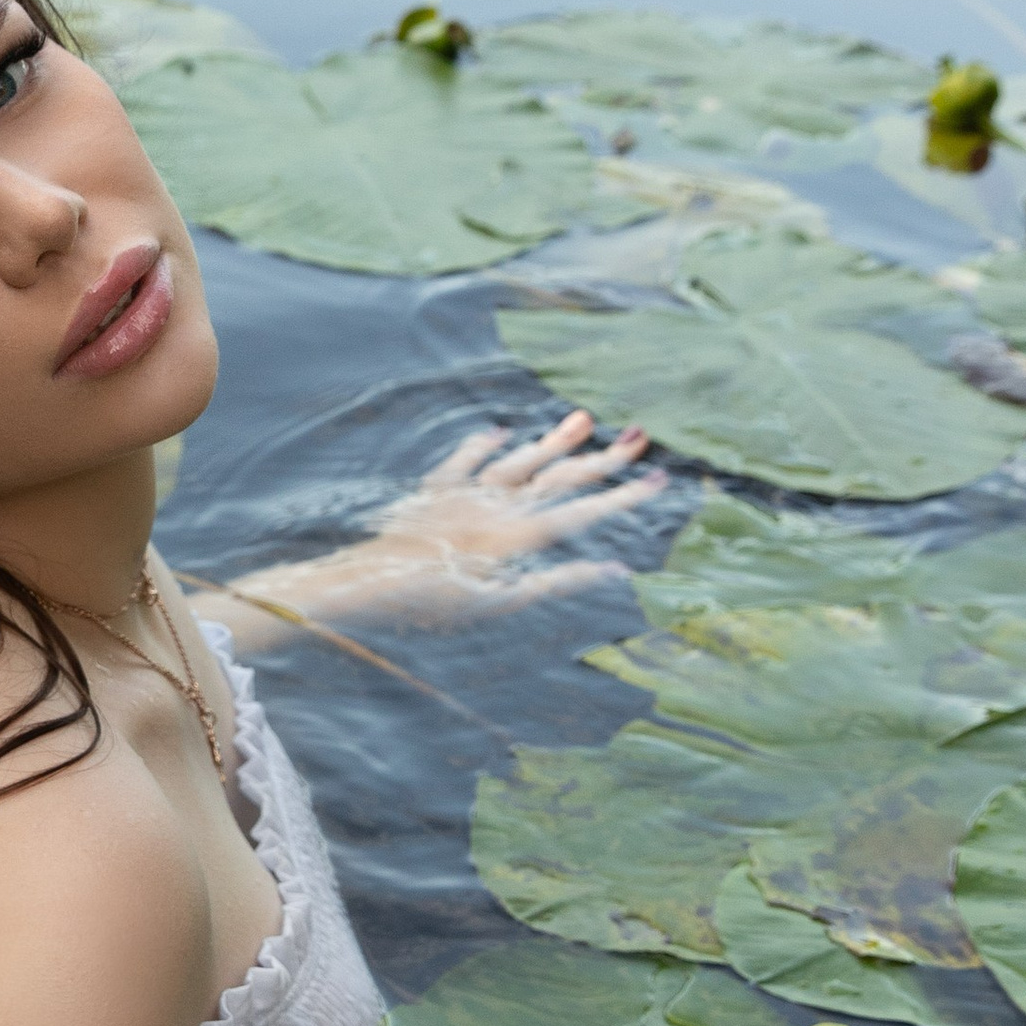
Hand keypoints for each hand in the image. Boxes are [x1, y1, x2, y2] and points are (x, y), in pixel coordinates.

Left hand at [273, 410, 666, 633]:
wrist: (366, 584)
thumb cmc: (435, 605)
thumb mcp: (501, 604)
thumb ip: (556, 583)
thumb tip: (612, 570)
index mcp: (517, 535)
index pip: (583, 511)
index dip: (622, 496)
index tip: (658, 479)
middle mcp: (496, 506)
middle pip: (558, 477)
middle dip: (601, 459)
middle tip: (639, 436)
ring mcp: (464, 494)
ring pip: (518, 461)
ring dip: (551, 441)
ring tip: (583, 419)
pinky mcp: (433, 492)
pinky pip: (462, 462)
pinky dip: (481, 446)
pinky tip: (497, 432)